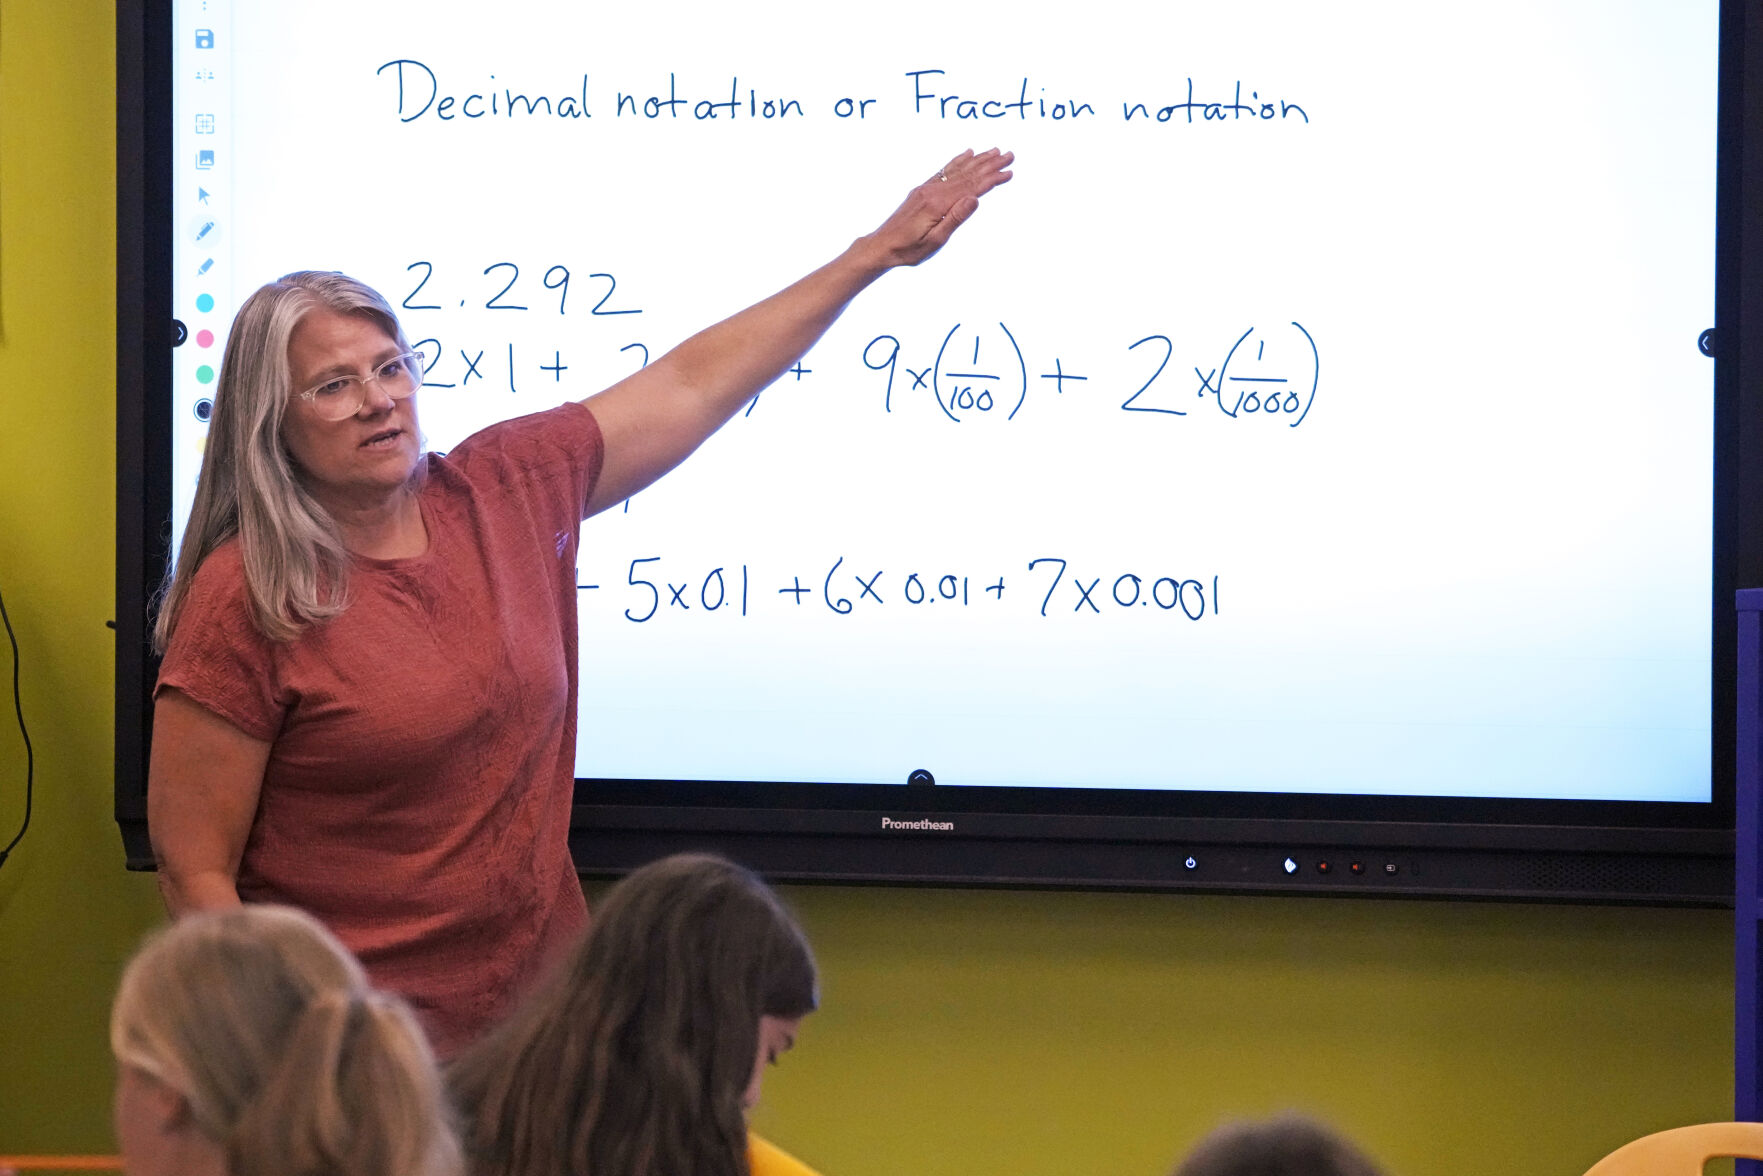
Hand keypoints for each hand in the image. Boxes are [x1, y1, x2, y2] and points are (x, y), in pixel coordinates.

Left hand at [860, 148, 1013, 269]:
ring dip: (977, 159)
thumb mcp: (935, 241)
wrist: (881, 245)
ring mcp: (927, 188)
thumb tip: (974, 199)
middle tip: (1009, 155)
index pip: (972, 187)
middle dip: (990, 164)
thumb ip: (955, 218)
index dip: (992, 179)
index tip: (1008, 172)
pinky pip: (944, 170)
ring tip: (994, 151)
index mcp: (938, 203)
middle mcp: (933, 191)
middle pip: (967, 174)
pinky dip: (958, 161)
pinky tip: (967, 154)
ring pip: (957, 169)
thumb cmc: (908, 249)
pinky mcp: (922, 190)